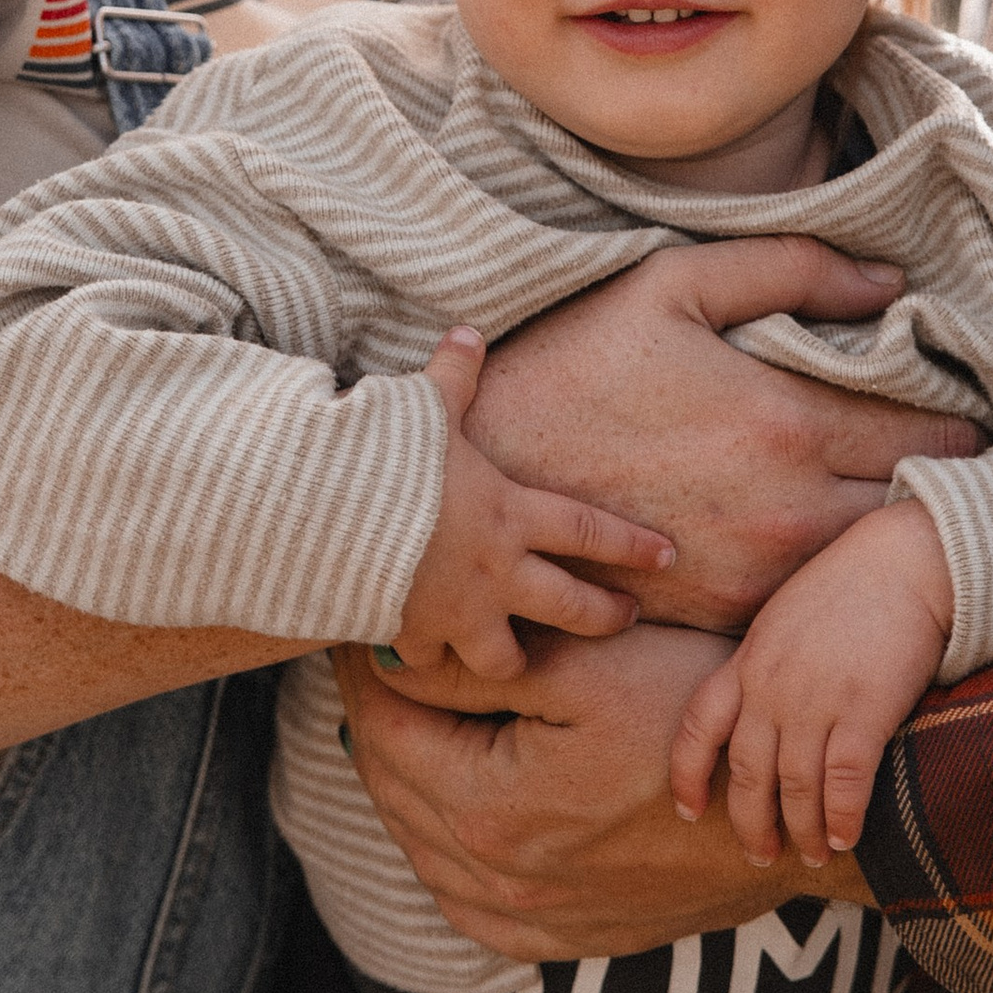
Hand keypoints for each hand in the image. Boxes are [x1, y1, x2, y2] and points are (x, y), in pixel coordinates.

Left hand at [337, 626, 870, 962]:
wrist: (783, 809)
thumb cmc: (692, 718)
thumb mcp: (586, 668)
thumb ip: (474, 670)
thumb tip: (386, 658)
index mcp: (488, 807)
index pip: (386, 731)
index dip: (367, 671)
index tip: (363, 627)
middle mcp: (494, 878)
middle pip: (393, 791)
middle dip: (378, 722)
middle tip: (375, 664)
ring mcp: (528, 918)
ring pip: (421, 849)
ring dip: (405, 784)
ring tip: (410, 723)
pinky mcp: (562, 936)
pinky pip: (467, 907)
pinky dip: (443, 856)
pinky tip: (451, 815)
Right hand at [393, 331, 673, 681]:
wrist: (324, 514)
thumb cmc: (384, 455)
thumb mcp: (425, 405)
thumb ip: (453, 375)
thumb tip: (467, 332)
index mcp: (511, 513)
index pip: (590, 531)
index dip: (632, 545)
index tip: (668, 555)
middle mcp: (496, 571)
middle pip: (572, 608)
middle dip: (605, 617)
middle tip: (629, 619)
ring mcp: (455, 611)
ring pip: (506, 658)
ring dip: (512, 659)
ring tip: (517, 658)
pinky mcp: (410, 632)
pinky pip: (428, 660)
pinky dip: (428, 659)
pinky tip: (426, 653)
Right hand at [467, 241, 984, 633]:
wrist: (486, 473)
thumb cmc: (579, 362)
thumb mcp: (675, 284)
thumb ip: (792, 269)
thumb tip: (891, 283)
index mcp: (787, 423)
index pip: (931, 436)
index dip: (962, 424)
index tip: (969, 413)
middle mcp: (786, 512)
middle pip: (914, 507)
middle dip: (941, 482)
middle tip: (949, 458)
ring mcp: (755, 574)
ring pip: (869, 562)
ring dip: (890, 531)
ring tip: (898, 498)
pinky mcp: (722, 613)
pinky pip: (813, 600)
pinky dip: (832, 573)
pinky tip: (827, 542)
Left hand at [670, 499, 952, 868]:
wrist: (908, 558)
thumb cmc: (854, 584)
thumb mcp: (786, 618)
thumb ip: (768, 664)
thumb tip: (766, 711)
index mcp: (749, 659)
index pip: (698, 725)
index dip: (687, 774)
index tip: (688, 810)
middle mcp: (773, 685)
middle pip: (747, 773)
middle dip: (750, 823)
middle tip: (761, 853)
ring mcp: (816, 699)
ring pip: (795, 787)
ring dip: (803, 829)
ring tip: (812, 853)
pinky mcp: (865, 709)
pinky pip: (845, 781)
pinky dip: (842, 817)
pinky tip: (846, 837)